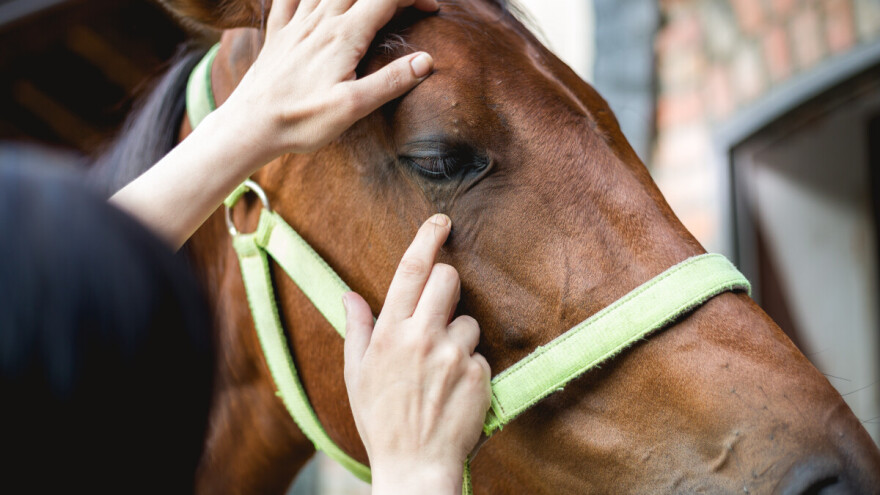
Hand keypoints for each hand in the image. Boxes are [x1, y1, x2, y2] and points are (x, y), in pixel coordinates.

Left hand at [221, 0, 438, 161]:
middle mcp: (320, 21)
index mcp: (344, 36)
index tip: (432, 7)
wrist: (251, 125)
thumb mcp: (353, 107)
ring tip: (367, 3)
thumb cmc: (301, 120)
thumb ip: (391, 81)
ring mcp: (297, 24)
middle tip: (405, 5)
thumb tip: (426, 61)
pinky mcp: (278, 33)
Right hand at [343, 214, 490, 493]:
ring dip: (459, 336)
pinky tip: (454, 390)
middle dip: (446, 284)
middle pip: (448, 279)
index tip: (440, 221)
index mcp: (390, 333)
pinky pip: (480, 354)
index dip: (427, 238)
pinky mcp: (479, 374)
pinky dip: (470, 366)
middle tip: (439, 308)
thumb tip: (350, 296)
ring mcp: (454, 355)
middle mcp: (422, 338)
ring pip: (468, 320)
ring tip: (441, 370)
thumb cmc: (381, 421)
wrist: (415, 467)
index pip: (411, 270)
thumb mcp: (356, 375)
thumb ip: (357, 329)